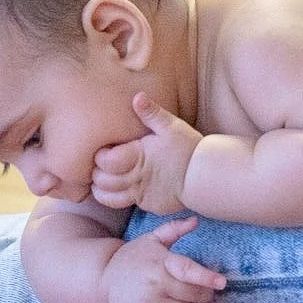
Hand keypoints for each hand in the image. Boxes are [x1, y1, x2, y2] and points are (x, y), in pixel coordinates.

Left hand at [91, 94, 202, 214]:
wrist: (206, 176)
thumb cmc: (188, 148)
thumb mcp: (171, 126)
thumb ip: (151, 113)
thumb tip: (137, 97)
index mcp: (138, 156)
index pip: (106, 161)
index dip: (100, 157)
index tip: (103, 150)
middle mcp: (136, 178)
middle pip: (103, 181)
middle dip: (96, 174)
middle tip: (99, 166)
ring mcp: (141, 194)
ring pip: (110, 198)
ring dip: (101, 191)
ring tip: (101, 182)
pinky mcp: (149, 205)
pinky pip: (127, 205)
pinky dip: (119, 198)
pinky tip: (120, 190)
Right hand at [104, 216, 226, 302]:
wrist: (104, 280)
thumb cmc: (132, 258)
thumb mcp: (151, 239)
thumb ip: (174, 229)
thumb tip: (196, 220)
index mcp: (159, 262)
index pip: (186, 270)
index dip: (206, 277)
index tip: (222, 283)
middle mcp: (155, 284)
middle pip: (190, 294)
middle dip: (207, 296)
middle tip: (215, 297)